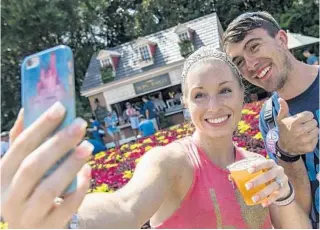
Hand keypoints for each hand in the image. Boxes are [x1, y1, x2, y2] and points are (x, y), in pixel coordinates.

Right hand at [1, 102, 92, 227]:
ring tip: (88, 146)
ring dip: (70, 164)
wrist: (37, 228)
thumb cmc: (31, 190)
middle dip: (58, 142)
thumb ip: (22, 142)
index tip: (61, 108)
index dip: (40, 125)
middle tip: (80, 124)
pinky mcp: (49, 228)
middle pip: (33, 166)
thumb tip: (27, 109)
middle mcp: (8, 199)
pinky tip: (89, 171)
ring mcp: (27, 217)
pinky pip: (66, 208)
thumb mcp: (21, 169)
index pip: (19, 147)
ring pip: (48, 189)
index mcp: (0, 178)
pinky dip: (79, 188)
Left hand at [245, 159, 289, 206]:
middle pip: (269, 175)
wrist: (281, 182)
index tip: (249, 170)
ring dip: (263, 193)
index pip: (265, 162)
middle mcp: (278, 170)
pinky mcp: (284, 190)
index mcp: (271, 163)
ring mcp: (282, 180)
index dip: (257, 166)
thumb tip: (230, 177)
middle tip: (247, 186)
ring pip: (273, 186)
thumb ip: (245, 170)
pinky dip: (270, 200)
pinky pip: (277, 195)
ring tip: (254, 199)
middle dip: (258, 181)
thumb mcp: (258, 170)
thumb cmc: (265, 173)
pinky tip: (263, 204)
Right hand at [276, 98, 317, 154]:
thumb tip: (280, 98)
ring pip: (317, 130)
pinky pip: (317, 138)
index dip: (306, 116)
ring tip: (305, 132)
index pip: (310, 115)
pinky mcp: (309, 147)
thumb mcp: (281, 119)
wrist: (284, 147)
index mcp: (294, 123)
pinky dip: (313, 138)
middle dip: (309, 123)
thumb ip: (283, 108)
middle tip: (303, 126)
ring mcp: (306, 140)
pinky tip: (306, 139)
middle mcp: (301, 131)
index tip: (301, 120)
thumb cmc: (284, 131)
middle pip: (314, 122)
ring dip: (312, 131)